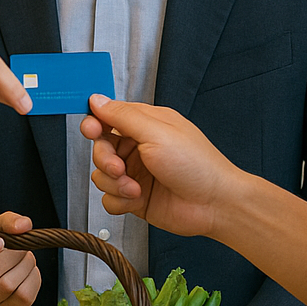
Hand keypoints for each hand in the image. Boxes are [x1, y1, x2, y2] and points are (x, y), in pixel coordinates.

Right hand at [0, 211, 41, 305]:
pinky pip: (23, 300)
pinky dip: (32, 281)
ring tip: (25, 256)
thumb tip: (23, 226)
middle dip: (10, 256)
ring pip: (7, 287)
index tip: (0, 241)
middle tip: (20, 246)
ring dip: (23, 266)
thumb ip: (7, 221)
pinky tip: (29, 271)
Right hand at [81, 95, 242, 238]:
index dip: (94, 123)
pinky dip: (118, 200)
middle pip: (100, 148)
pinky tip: (135, 199)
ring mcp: (136, 173)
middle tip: (119, 167)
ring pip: (101, 175)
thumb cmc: (198, 165)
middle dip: (105, 159)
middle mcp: (139, 147)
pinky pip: (109, 198)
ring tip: (134, 188)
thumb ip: (123, 116)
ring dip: (113, 183)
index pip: (108, 117)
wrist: (215, 205)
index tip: (91, 130)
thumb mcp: (157, 132)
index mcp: (145, 124)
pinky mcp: (134, 198)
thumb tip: (97, 100)